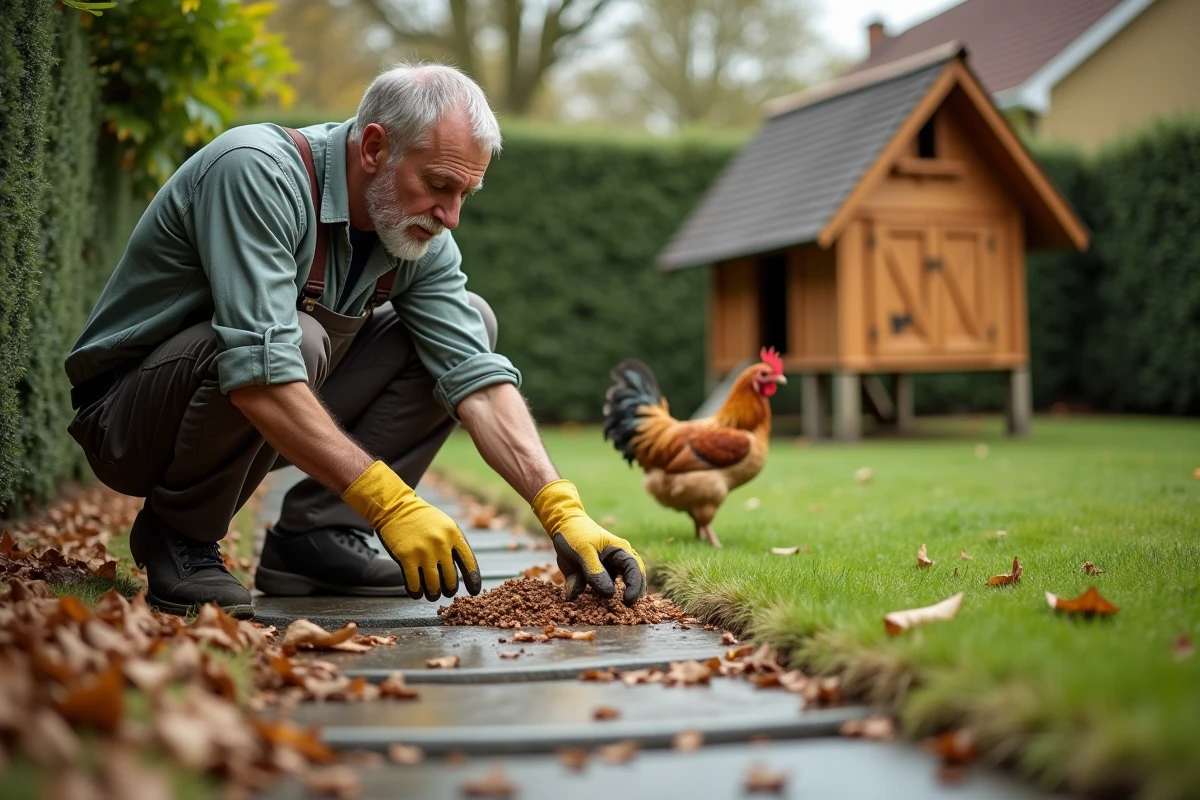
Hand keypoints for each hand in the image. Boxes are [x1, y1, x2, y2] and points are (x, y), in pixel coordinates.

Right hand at [341, 461, 481, 600]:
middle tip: (446, 591)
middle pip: (450, 579)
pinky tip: (416, 593)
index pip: (469, 563)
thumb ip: (455, 544)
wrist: (396, 507)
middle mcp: (441, 544)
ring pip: (433, 585)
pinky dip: (416, 592)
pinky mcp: (406, 557)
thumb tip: (465, 570)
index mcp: (454, 535)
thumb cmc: (423, 519)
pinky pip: (414, 583)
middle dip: (449, 590)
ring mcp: (423, 551)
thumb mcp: (445, 525)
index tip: (473, 592)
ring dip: (433, 594)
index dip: (473, 580)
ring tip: (432, 594)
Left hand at [532, 480, 645, 605]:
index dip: (635, 586)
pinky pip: (596, 590)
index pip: (635, 569)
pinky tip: (584, 601)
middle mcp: (617, 562)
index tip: (628, 601)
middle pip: (632, 580)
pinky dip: (592, 598)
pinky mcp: (593, 578)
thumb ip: (595, 571)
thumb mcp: (584, 551)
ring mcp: (606, 570)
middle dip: (631, 594)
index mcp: (620, 551)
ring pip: (614, 588)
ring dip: (612, 599)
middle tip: (626, 609)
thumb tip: (609, 594)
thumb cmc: (576, 534)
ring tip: (609, 610)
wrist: (561, 526)